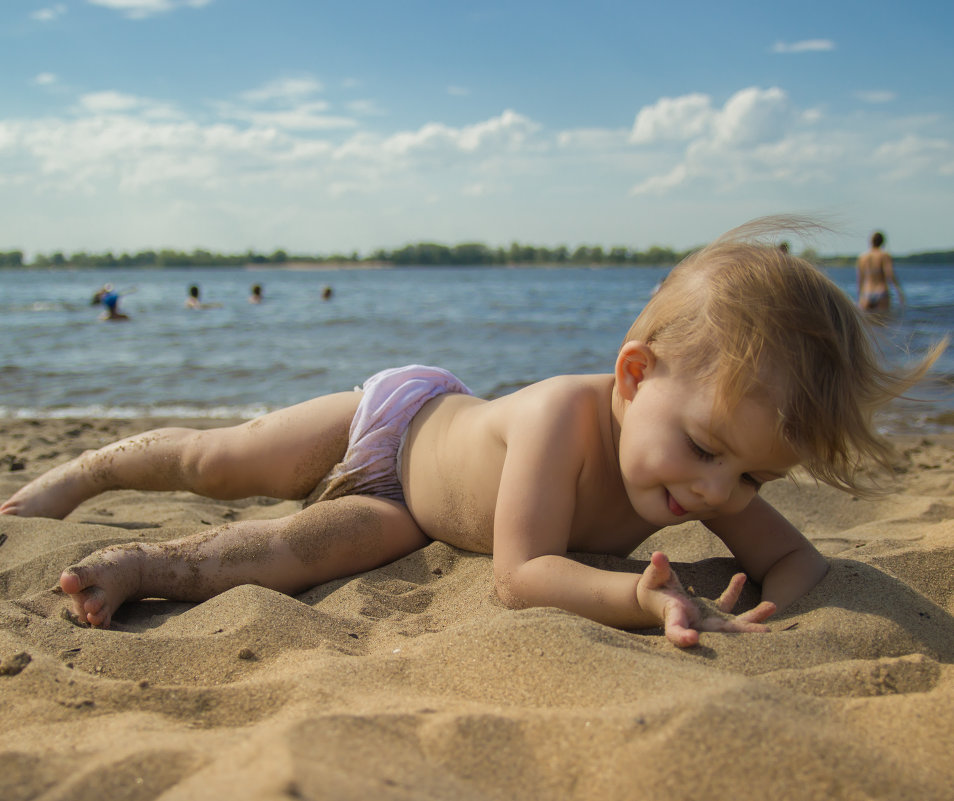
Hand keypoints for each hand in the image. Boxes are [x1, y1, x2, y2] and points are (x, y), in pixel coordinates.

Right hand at [636, 551, 775, 647]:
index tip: (692, 638)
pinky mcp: (713, 613)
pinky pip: (728, 604)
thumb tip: (659, 555)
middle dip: (743, 633)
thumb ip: (658, 569)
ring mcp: (707, 620)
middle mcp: (695, 625)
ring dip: (753, 617)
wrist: (656, 598)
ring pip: (732, 624)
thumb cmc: (652, 590)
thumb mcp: (653, 579)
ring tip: (772, 606)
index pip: (676, 631)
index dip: (683, 636)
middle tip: (765, 633)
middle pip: (719, 634)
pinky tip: (741, 577)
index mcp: (675, 619)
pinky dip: (736, 592)